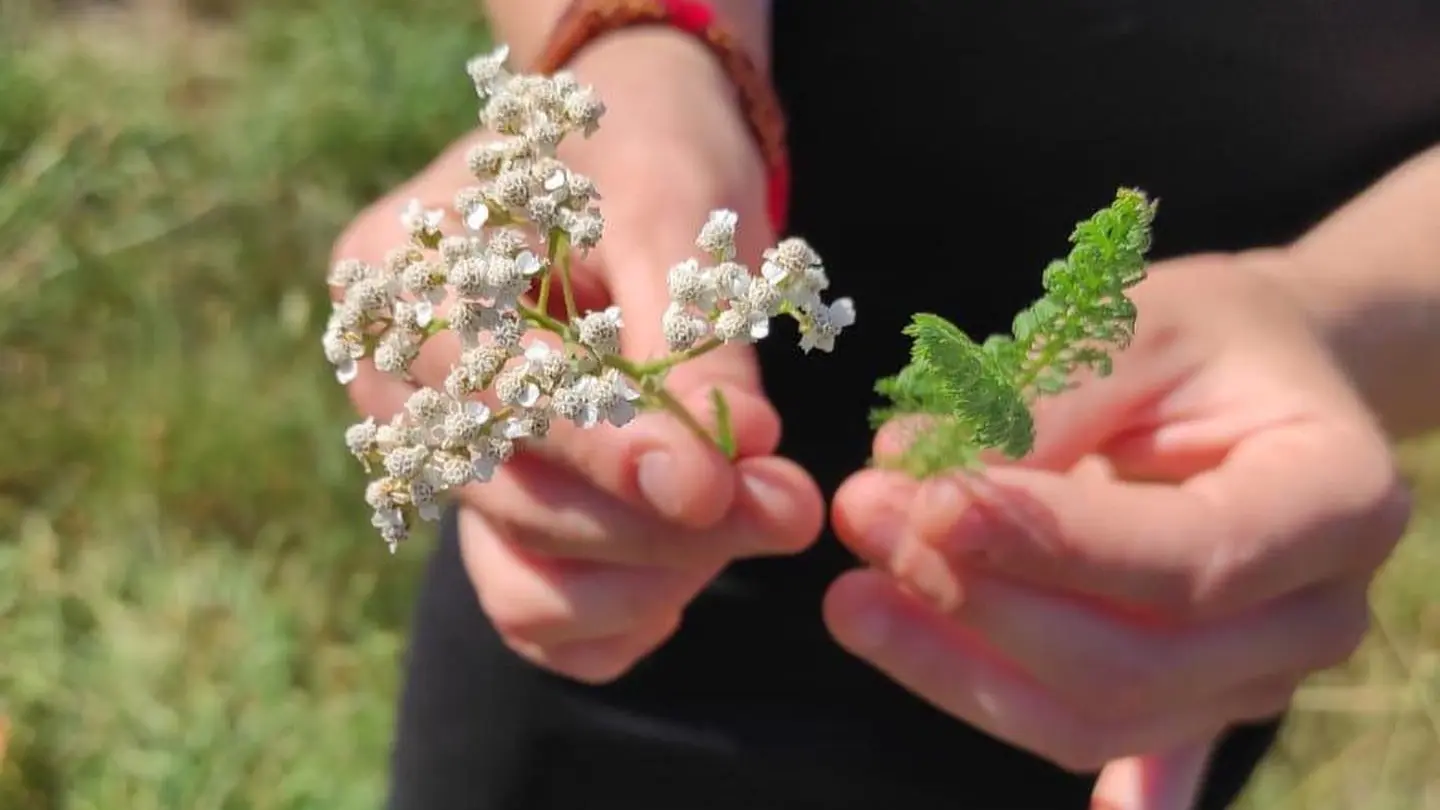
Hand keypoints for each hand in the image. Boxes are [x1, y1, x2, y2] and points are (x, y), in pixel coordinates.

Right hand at [331, 33, 823, 682]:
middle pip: (513, 498)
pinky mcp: (493, 520)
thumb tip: (735, 458)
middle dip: (661, 520)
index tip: (710, 489)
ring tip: (757, 514)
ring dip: (652, 573)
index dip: (605, 450)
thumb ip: (692, 337)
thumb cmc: (646, 153)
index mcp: (405, 278)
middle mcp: (400, 386)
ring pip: (524, 578)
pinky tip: (689, 570)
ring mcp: (442, 466)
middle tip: (790, 505)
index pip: (495, 393)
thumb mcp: (674, 210)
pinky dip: (621, 616)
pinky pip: (539, 616)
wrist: (635, 153)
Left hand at [824, 252, 1412, 808]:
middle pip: (1134, 664)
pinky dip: (1017, 721)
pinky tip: (968, 726)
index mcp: (1334, 500)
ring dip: (955, 662)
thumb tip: (906, 469)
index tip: (928, 502)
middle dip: (979, 603)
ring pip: (1091, 717)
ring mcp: (1254, 674)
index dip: (1047, 546)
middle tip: (864, 514)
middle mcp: (1313, 613)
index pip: (1187, 563)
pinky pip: (1088, 735)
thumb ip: (1035, 401)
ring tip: (852, 596)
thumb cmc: (1206, 338)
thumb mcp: (1135, 324)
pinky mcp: (1189, 700)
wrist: (1261, 381)